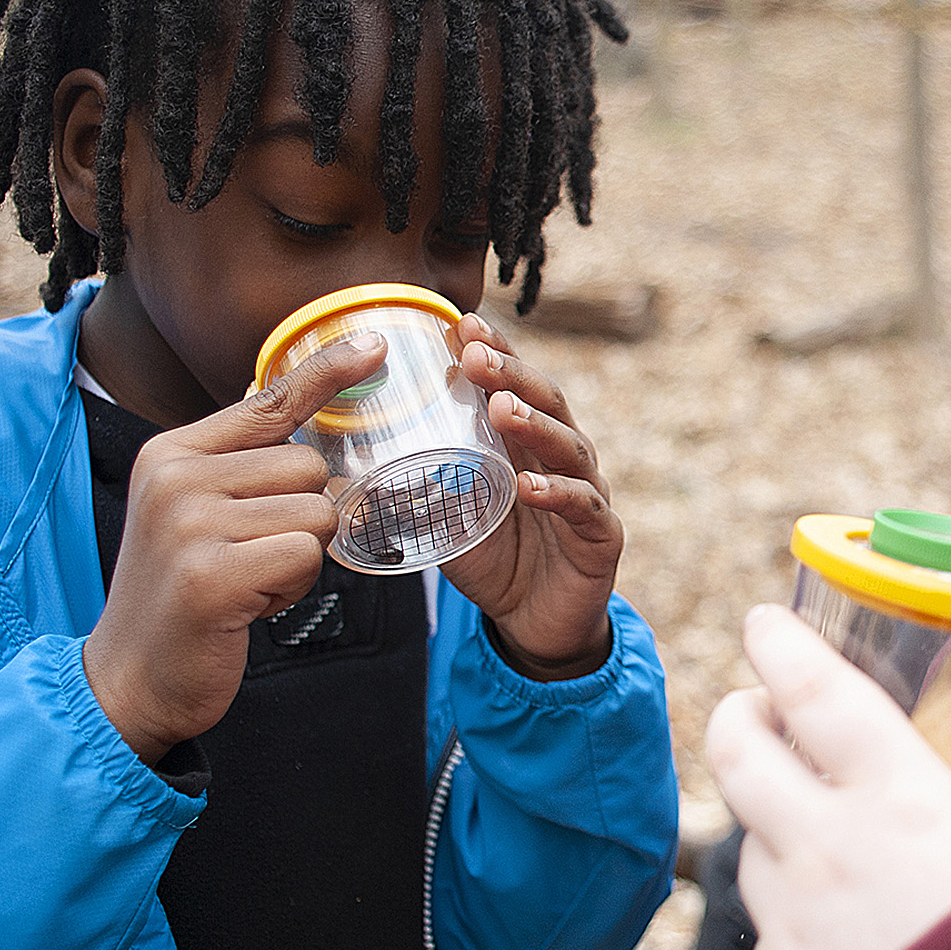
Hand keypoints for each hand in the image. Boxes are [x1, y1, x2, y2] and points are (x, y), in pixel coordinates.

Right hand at [84, 335, 387, 762]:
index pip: (268, 401)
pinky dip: (293, 586)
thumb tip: (307, 431)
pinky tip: (250, 604)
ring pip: (316, 514)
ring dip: (298, 556)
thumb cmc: (180, 593)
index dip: (326, 373)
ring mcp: (191, 524)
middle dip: (302, 518)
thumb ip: (239, 466)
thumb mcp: (193, 512)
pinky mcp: (213, 575)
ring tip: (248, 579)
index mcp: (173, 453)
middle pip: (309, 468)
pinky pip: (306, 556)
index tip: (376, 346)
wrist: (129, 677)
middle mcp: (178, 477)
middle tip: (252, 556)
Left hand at [438, 311, 624, 678]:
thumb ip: (418, 485)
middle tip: (476, 354)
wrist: (535, 627)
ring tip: (502, 408)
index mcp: (527, 445)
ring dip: (535, 423)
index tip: (463, 322)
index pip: (516, 386)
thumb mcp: (448, 516)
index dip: (496, 351)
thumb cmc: (495, 560)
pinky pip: (584, 508)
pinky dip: (558, 494)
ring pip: (569, 447)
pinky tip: (529, 485)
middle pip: (547, 402)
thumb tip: (349, 462)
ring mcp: (587, 494)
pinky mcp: (601, 537)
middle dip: (512, 374)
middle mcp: (562, 460)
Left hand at [707, 605, 950, 949]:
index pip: (812, 691)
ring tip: (816, 821)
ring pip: (744, 836)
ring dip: (766, 815)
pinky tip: (839, 916)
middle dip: (738, 712)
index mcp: (897, 796)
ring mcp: (789, 914)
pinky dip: (788, 901)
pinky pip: (765, 920)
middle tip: (761, 707)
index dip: (779, 643)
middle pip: (735, 749)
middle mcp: (824, 844)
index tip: (766, 619)